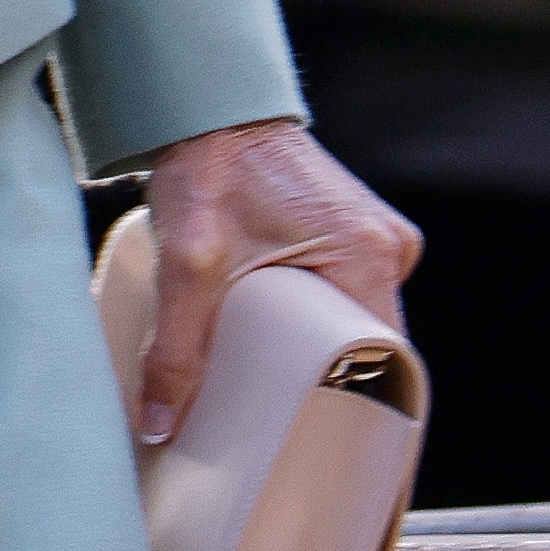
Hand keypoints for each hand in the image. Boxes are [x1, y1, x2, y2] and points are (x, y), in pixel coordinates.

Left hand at [131, 118, 418, 448]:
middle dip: (334, 387)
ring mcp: (371, 233)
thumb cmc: (208, 164)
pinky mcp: (346, 227)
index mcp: (368, 256)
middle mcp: (384, 246)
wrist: (204, 99)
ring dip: (322, 351)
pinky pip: (344, 291)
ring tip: (277, 391)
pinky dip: (317, 318)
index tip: (335, 451)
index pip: (389, 363)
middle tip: (290, 429)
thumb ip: (177, 345)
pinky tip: (279, 343)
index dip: (365, 413)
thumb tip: (160, 424)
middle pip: (370, 346)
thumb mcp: (188, 262)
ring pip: (355, 320)